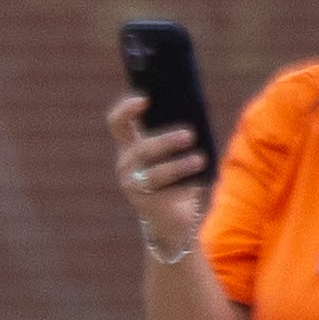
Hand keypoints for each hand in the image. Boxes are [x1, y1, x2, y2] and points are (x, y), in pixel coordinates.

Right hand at [105, 92, 209, 248]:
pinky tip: (198, 182)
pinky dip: (185, 185)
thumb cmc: (176, 180)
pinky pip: (166, 192)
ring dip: (180, 165)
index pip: (118, 124)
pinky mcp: (146, 203)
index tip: (145, 99)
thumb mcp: (175, 155)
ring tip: (200, 160)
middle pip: (143, 149)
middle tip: (190, 135)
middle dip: (166, 141)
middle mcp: (126, 165)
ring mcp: (133, 185)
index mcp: (130, 147)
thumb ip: (178, 138)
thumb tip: (196, 117)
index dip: (126, 109)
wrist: (171, 220)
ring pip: (156, 172)